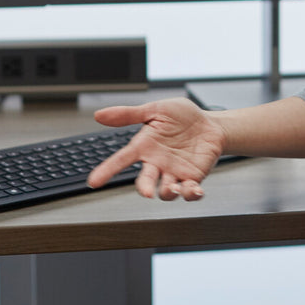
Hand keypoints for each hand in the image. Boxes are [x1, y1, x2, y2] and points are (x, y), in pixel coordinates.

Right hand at [87, 98, 224, 200]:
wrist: (210, 123)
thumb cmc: (182, 117)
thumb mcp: (155, 110)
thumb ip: (128, 114)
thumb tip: (100, 115)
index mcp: (145, 147)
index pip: (122, 160)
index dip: (107, 170)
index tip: (94, 181)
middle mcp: (157, 163)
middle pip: (145, 180)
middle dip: (144, 187)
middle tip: (146, 191)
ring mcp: (175, 172)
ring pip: (166, 191)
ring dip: (168, 192)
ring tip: (174, 187)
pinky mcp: (193, 178)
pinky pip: (190, 192)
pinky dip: (191, 194)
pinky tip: (193, 190)